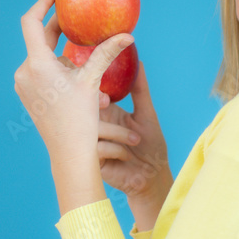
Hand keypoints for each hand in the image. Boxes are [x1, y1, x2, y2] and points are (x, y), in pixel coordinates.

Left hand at [14, 0, 133, 162]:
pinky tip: (78, 82)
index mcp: (37, 64)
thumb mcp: (93, 81)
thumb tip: (127, 34)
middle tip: (78, 19)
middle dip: (62, 31)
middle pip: (41, 39)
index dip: (43, 2)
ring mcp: (23, 85)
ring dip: (67, 59)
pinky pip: (43, 72)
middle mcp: (24, 72)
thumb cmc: (80, 119)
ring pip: (46, 58)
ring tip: (88, 73)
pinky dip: (60, 70)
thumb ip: (106, 53)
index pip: (32, 21)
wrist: (68, 153)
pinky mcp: (27, 94)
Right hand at [97, 61, 172, 206]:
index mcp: (107, 113)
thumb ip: (140, 89)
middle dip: (94, 107)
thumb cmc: (152, 146)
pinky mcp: (92, 160)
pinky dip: (115, 149)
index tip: (104, 93)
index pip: (92, 96)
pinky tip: (126, 156)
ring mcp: (92, 143)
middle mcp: (97, 126)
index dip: (93, 91)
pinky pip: (95, 147)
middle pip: (85, 111)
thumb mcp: (147, 114)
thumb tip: (139, 61)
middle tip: (106, 104)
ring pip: (91, 129)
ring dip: (116, 134)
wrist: (152, 177)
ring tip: (135, 141)